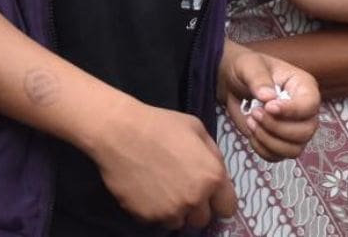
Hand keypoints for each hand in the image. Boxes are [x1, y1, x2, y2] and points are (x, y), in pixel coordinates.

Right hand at [84, 96, 237, 228]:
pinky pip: (156, 220)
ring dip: (174, 210)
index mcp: (212, 177)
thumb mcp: (196, 128)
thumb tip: (218, 173)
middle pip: (202, 219)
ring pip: (179, 221)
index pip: (228, 208)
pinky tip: (146, 189)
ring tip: (161, 187)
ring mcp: (170, 211)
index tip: (209, 194)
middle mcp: (195, 199)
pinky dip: (154, 209)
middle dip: (195, 206)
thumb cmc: (159, 125)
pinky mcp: (148, 217)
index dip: (218, 200)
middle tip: (180, 187)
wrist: (119, 132)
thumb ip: (213, 155)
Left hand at [217, 39, 319, 161]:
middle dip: (277, 128)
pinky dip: (262, 149)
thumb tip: (268, 97)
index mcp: (303, 86)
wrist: (233, 83)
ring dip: (268, 140)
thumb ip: (258, 79)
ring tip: (251, 121)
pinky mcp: (281, 142)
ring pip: (294, 149)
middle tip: (255, 113)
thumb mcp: (249, 66)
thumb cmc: (246, 69)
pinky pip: (278, 156)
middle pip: (305, 132)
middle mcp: (304, 111)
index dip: (291, 111)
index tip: (268, 107)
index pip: (310, 105)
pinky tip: (251, 132)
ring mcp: (295, 129)